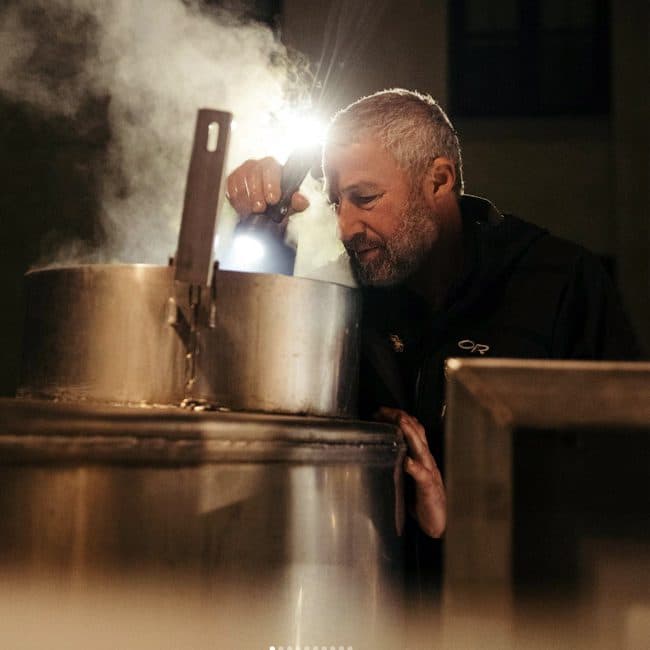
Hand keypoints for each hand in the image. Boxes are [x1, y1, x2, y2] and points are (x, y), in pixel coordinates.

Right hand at [226, 157, 309, 218]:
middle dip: (256, 193)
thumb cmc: (276, 203)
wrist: (263, 210)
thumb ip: (297, 203)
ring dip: (246, 198)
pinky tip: (242, 207)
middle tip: (259, 208)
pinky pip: (230, 185)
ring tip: (251, 211)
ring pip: (241, 179)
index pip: (271, 169)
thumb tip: (300, 200)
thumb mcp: (289, 206)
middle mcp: (258, 166)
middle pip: (254, 173)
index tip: (272, 199)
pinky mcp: (232, 179)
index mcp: (274, 168)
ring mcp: (244, 171)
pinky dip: (236, 198)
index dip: (271, 184)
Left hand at [376, 407, 445, 537]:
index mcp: (422, 457)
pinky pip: (422, 476)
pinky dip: (415, 467)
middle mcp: (427, 461)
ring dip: (410, 434)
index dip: (399, 417)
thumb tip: (383, 447)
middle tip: (384, 410)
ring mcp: (429, 473)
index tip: (380, 411)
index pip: (413, 430)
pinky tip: (407, 462)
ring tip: (400, 423)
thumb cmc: (422, 499)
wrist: (437, 523)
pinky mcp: (428, 489)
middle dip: (402, 418)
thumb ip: (402, 460)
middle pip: (417, 432)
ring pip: (421, 448)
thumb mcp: (410, 475)